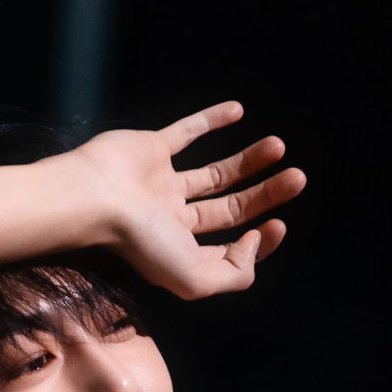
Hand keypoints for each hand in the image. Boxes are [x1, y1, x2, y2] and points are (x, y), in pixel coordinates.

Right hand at [0, 100, 305, 298]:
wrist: (93, 198)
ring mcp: (161, 182)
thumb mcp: (195, 280)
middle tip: (298, 178)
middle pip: (230, 208)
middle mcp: (172, 219)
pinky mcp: (151, 148)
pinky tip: (239, 111)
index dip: (260, 241)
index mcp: (180, 251)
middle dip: (266, 194)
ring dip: (249, 160)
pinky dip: (211, 120)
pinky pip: (185, 131)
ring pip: (214, 172)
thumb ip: (234, 274)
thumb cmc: (139, 243)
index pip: (229, 248)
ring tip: (279, 147)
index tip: (277, 225)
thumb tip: (256, 243)